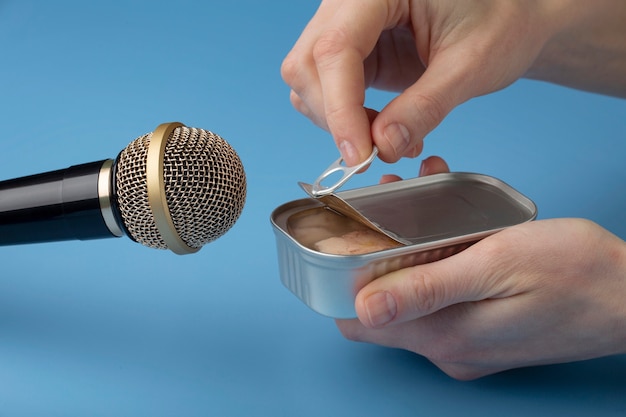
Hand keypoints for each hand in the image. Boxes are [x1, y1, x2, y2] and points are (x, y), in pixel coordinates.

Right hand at [282, 0, 625, 165]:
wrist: (509, 15)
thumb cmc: (502, 21)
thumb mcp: (472, 65)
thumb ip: (426, 107)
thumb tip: (383, 147)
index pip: (336, 49)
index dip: (340, 108)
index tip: (358, 155)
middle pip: (308, 64)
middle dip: (334, 117)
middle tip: (373, 153)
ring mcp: (346, 22)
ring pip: (308, 78)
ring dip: (337, 120)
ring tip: (390, 136)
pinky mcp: (352, 46)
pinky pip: (325, 87)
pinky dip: (344, 117)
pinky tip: (382, 126)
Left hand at [336, 157, 625, 379]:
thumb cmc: (574, 273)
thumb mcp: (495, 266)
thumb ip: (426, 290)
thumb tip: (363, 311)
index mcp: (443, 336)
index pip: (358, 324)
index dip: (343, 281)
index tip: (350, 238)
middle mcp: (448, 347)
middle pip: (385, 302)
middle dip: (379, 250)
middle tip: (392, 201)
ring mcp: (467, 341)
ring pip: (414, 293)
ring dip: (410, 247)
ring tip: (423, 198)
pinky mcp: (484, 329)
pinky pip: (444, 295)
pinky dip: (438, 259)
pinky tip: (452, 224)